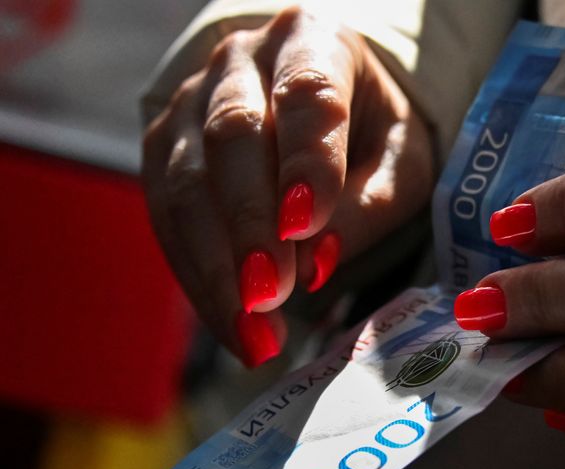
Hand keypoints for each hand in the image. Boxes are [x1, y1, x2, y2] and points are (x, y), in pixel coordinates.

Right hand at [142, 7, 433, 366]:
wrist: (315, 104)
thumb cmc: (371, 131)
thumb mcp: (401, 159)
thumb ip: (371, 201)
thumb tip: (316, 260)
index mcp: (314, 40)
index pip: (307, 94)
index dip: (305, 163)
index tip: (305, 229)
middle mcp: (242, 59)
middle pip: (232, 136)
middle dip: (250, 225)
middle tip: (271, 297)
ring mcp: (191, 100)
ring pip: (186, 180)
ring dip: (215, 265)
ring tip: (251, 332)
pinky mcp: (164, 146)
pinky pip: (165, 213)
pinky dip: (195, 272)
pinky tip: (226, 319)